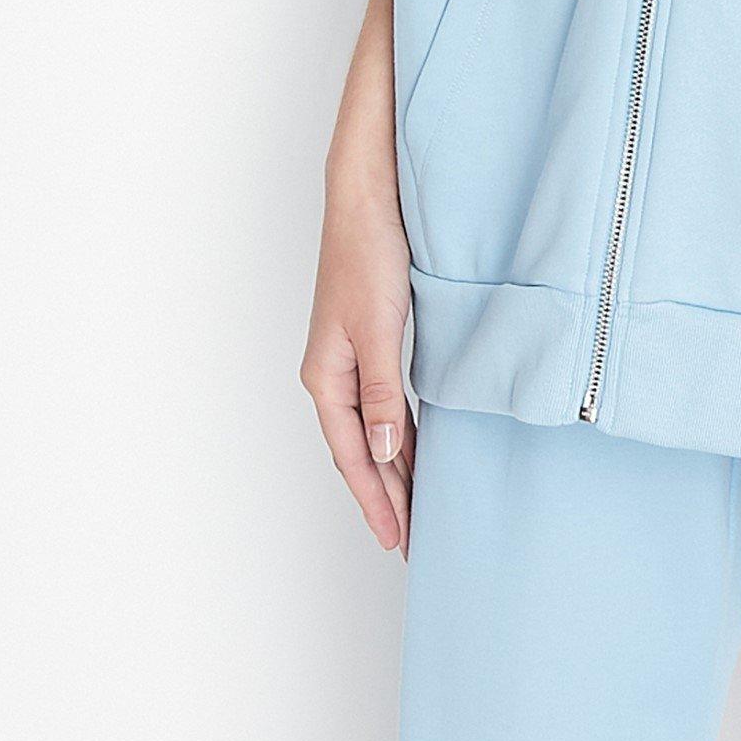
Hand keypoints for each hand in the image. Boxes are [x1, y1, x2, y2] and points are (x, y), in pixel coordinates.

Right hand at [301, 159, 414, 552]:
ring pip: (372, 431)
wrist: (366, 200)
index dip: (375, 500)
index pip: (354, 456)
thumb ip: (381, 393)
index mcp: (326, 378)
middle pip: (359, 452)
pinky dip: (398, 434)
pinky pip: (381, 405)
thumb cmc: (368, 255)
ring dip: (392, 469)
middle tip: (409, 540)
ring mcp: (348, 360)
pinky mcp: (367, 342)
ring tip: (414, 508)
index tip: (395, 540)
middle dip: (384, 497)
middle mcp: (332, 375)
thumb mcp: (378, 329)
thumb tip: (387, 453)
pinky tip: (414, 449)